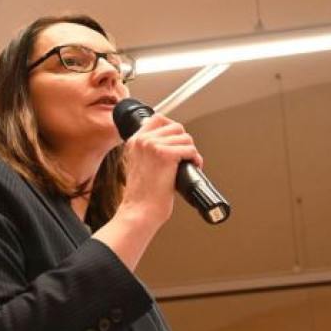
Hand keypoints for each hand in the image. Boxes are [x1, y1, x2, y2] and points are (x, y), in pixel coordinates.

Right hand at [119, 113, 202, 230]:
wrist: (139, 211)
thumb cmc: (141, 195)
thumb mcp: (139, 165)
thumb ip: (148, 151)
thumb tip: (170, 144)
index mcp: (134, 141)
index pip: (158, 119)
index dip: (172, 127)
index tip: (178, 140)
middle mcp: (143, 140)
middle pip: (175, 127)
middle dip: (184, 141)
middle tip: (185, 156)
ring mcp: (153, 146)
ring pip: (185, 138)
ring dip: (191, 151)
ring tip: (189, 163)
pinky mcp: (165, 155)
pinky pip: (190, 149)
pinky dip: (196, 158)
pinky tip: (194, 166)